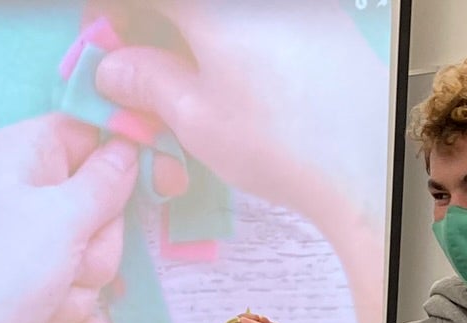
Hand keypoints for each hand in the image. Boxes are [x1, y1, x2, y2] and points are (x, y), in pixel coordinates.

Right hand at [96, 1, 387, 235]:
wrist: (366, 161)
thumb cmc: (277, 141)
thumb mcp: (194, 115)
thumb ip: (145, 80)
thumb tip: (111, 68)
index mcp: (212, 2)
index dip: (107, 11)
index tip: (100, 40)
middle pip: (180, 3)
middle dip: (147, 22)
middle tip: (131, 62)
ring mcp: (288, 3)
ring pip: (215, 13)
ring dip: (184, 31)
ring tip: (175, 73)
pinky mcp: (315, 13)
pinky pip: (250, 17)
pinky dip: (223, 33)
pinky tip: (220, 71)